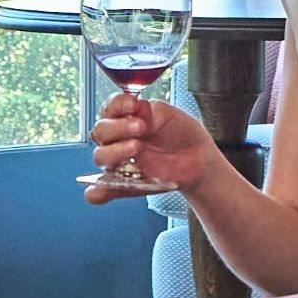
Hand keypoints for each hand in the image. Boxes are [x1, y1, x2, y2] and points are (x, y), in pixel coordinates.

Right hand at [89, 93, 213, 195]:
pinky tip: (98, 192)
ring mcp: (121, 160)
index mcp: (126, 117)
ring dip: (115, 151)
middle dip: (118, 127)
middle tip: (140, 127)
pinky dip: (99, 192)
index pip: (110, 109)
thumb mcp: (169, 115)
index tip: (133, 104)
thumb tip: (137, 109)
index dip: (117, 105)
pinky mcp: (127, 182)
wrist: (198, 156)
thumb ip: (151, 112)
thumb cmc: (181, 133)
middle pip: (101, 132)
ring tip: (137, 146)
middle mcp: (118, 138)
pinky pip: (106, 189)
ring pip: (101, 157)